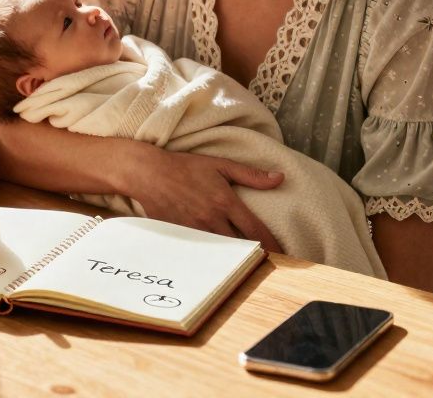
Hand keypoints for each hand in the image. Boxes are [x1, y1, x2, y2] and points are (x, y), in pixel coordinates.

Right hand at [129, 147, 284, 251]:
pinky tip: (219, 264)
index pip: (256, 230)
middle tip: (268, 264)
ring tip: (247, 267)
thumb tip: (279, 178)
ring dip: (235, 259)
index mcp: (226, 201)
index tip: (283, 254)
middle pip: (241, 246)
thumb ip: (251, 175)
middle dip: (255, 256)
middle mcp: (212, 219)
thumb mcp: (220, 164)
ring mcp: (195, 230)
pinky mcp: (180, 236)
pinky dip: (212, 259)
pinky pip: (201, 253)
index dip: (272, 245)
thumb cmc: (185, 167)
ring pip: (222, 252)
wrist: (149, 173)